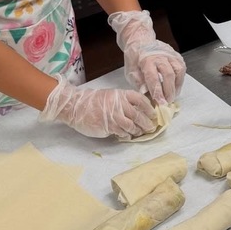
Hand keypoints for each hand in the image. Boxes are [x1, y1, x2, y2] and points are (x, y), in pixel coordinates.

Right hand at [39, 77, 156, 138]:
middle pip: (138, 115)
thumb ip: (123, 101)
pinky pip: (122, 132)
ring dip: (137, 130)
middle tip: (151, 127)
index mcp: (121, 94)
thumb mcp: (111, 96)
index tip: (154, 114)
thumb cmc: (93, 101)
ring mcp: (113, 116)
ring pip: (131, 125)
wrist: (76, 107)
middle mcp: (119, 104)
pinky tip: (127, 135)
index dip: (149, 108)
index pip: (140, 100)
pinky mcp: (108, 126)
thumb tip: (138, 111)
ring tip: (139, 132)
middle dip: (146, 122)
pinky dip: (127, 134)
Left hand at [108, 10, 185, 104]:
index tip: (161, 102)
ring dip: (177, 85)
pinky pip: (182, 68)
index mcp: (147, 60)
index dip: (158, 91)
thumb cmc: (135, 57)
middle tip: (168, 101)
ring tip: (173, 94)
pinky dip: (180, 78)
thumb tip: (145, 92)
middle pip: (169, 75)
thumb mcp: (130, 70)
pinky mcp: (176, 55)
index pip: (153, 78)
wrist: (140, 40)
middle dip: (169, 91)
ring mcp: (170, 54)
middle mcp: (160, 56)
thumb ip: (138, 81)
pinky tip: (175, 86)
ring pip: (179, 71)